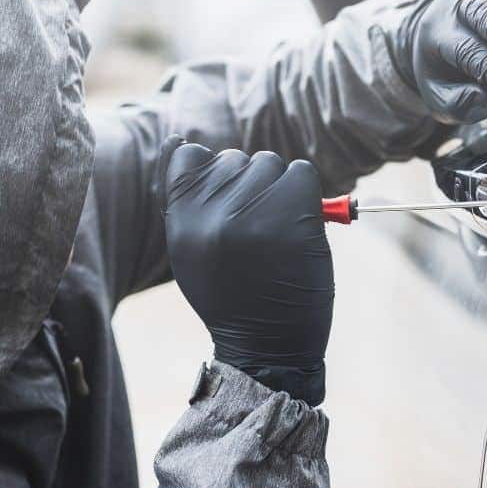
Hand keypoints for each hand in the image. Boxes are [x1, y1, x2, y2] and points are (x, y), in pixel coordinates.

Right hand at [158, 136, 333, 405]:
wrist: (269, 346)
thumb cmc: (234, 296)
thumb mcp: (191, 251)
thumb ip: (187, 202)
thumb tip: (180, 141)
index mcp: (180, 219)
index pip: (188, 154)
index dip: (213, 171)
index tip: (227, 201)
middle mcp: (211, 212)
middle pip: (236, 158)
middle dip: (251, 186)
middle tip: (257, 232)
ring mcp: (253, 212)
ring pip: (270, 163)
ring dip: (280, 190)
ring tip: (277, 234)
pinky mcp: (293, 215)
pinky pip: (302, 173)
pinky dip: (306, 194)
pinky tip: (299, 228)